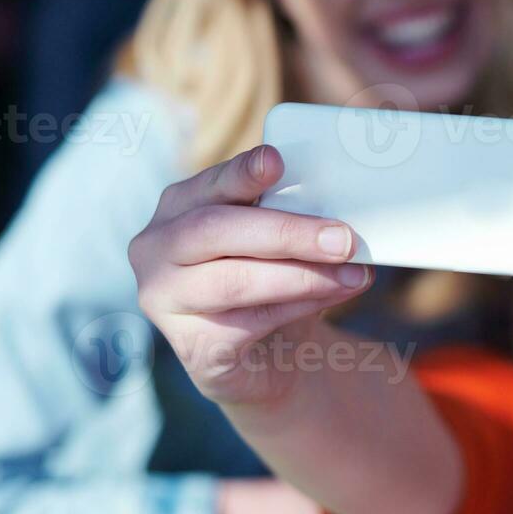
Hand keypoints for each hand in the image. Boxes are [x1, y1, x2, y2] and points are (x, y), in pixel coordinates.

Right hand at [129, 145, 374, 406]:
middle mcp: (157, 249)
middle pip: (217, 230)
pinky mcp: (194, 346)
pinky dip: (302, 305)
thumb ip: (288, 214)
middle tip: (344, 239)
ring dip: (304, 276)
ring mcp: (166, 300)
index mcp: (179, 206)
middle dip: (287, 233)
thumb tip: (339, 214)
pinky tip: (337, 294)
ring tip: (355, 273)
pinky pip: (252, 321)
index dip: (242, 172)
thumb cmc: (269, 274)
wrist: (265, 353)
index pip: (210, 184)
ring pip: (235, 281)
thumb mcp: (273, 236)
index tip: (276, 161)